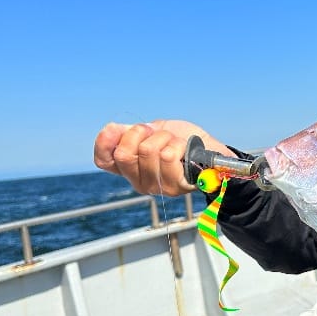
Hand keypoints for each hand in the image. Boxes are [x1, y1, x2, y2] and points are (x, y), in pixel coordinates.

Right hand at [93, 120, 233, 195]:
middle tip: (158, 133)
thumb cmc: (183, 141)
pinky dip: (178, 144)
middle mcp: (139, 182)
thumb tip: (110, 130)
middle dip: (142, 133)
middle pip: (124, 154)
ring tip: (177, 143)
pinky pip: (168, 156)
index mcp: (129, 168)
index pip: (102, 159)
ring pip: (149, 151)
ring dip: (166, 138)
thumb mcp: (154, 131)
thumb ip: (130, 132)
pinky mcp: (176, 186)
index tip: (122, 128)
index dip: (106, 140)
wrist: (214, 150)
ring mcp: (157, 186)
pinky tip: (186, 150)